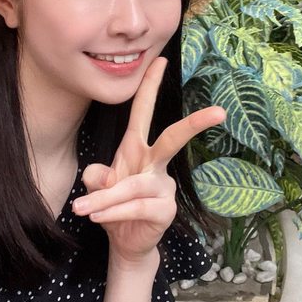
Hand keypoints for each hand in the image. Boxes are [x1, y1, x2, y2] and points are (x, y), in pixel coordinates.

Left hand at [73, 56, 225, 264]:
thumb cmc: (113, 205)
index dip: (149, 87)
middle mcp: (155, 163)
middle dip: (195, 124)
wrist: (124, 241)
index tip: (160, 60)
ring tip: (82, 210)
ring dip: (106, 199)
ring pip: (134, 186)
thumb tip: (99, 176)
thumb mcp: (99, 186)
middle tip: (219, 112)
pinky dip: (113, 212)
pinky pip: (137, 207)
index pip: (143, 112)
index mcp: (136, 149)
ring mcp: (164, 186)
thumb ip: (96, 177)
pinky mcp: (166, 209)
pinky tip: (97, 218)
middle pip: (173, 139)